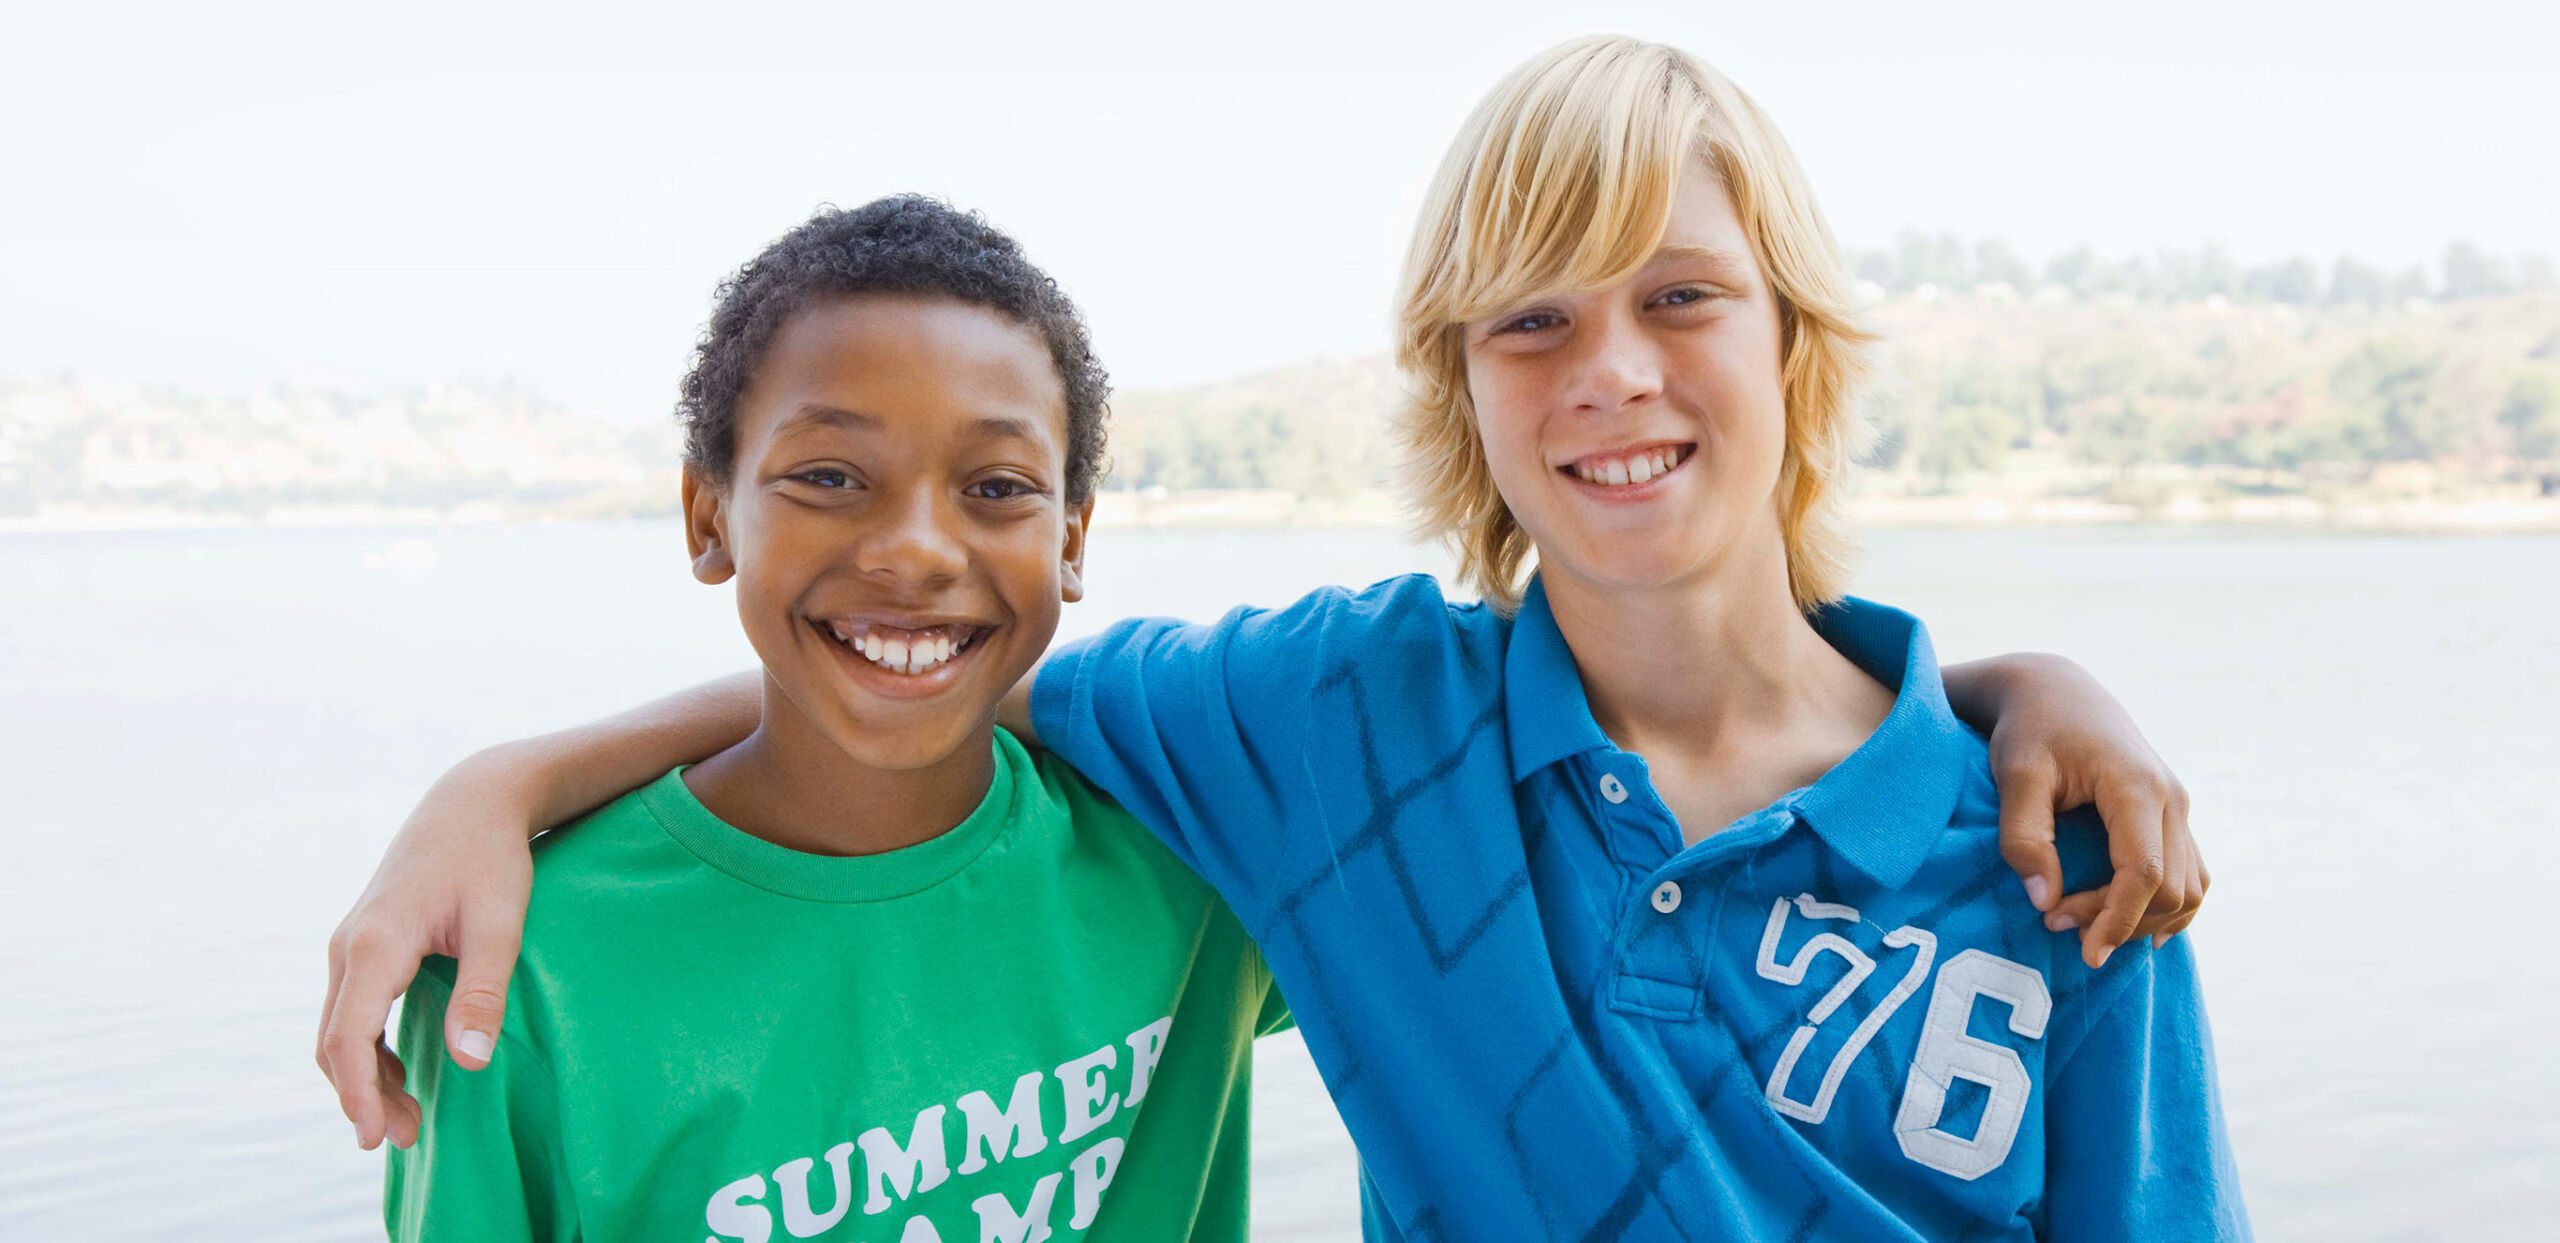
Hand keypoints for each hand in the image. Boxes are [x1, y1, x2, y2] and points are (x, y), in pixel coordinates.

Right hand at [317, 748, 536, 1149]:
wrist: (470, 803)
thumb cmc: (491, 860)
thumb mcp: (501, 924)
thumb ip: (483, 993)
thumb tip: (468, 1063)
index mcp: (376, 943)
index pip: (348, 1039)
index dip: (357, 1095)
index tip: (375, 1137)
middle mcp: (349, 945)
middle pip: (336, 1042)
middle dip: (362, 1097)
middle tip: (401, 1140)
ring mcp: (350, 943)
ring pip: (341, 1028)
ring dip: (365, 1077)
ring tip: (404, 1121)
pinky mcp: (363, 943)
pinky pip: (352, 1009)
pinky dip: (368, 1049)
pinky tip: (400, 1075)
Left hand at [1986, 656, 2207, 968]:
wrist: (2056, 690)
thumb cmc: (2030, 730)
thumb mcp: (2014, 776)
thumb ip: (2024, 838)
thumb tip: (2045, 903)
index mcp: (2137, 787)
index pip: (2145, 874)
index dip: (2117, 921)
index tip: (2084, 952)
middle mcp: (2173, 798)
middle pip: (2170, 890)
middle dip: (2120, 922)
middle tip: (2056, 925)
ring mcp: (2180, 807)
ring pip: (2190, 889)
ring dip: (2144, 920)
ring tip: (2083, 926)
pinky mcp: (2174, 815)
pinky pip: (2191, 874)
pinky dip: (2167, 907)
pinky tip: (2131, 925)